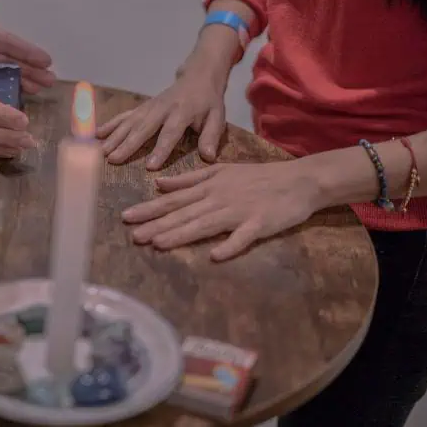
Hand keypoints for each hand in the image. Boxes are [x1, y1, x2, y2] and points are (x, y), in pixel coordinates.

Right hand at [97, 49, 228, 169]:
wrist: (198, 75)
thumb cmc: (208, 101)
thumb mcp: (217, 117)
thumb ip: (211, 137)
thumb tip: (209, 157)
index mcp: (182, 112)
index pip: (170, 133)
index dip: (160, 150)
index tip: (150, 166)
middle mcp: (162, 108)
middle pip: (143, 128)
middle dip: (127, 144)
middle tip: (113, 159)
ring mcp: (149, 107)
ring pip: (129, 122)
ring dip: (114, 136)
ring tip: (102, 151)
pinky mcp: (142, 107)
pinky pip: (124, 116)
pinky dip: (110, 124)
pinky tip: (97, 134)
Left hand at [122, 161, 322, 261]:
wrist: (299, 180)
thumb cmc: (257, 177)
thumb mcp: (220, 171)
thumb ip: (189, 178)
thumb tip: (159, 183)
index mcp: (209, 186)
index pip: (173, 200)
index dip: (150, 209)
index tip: (127, 217)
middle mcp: (218, 198)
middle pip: (183, 213)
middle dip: (157, 224)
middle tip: (133, 235)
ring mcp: (239, 211)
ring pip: (205, 224)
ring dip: (181, 234)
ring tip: (158, 244)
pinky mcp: (259, 224)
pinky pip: (243, 237)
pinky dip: (230, 246)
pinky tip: (214, 256)